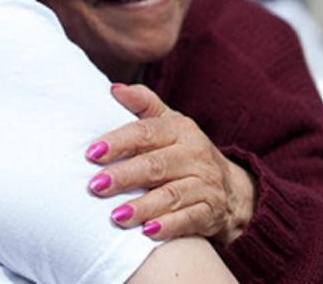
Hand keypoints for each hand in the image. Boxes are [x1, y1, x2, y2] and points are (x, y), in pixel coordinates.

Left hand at [85, 83, 256, 244]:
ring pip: (171, 195)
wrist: (230, 189)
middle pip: (156, 165)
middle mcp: (195, 154)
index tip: (92, 153)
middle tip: (96, 185)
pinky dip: (169, 227)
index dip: (119, 142)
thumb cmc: (184, 151)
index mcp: (180, 129)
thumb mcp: (169, 123)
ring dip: (142, 206)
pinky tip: (147, 233)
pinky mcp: (211, 212)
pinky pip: (189, 219)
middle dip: (124, 176)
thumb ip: (143, 104)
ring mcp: (205, 184)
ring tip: (116, 216)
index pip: (146, 132)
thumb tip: (113, 89)